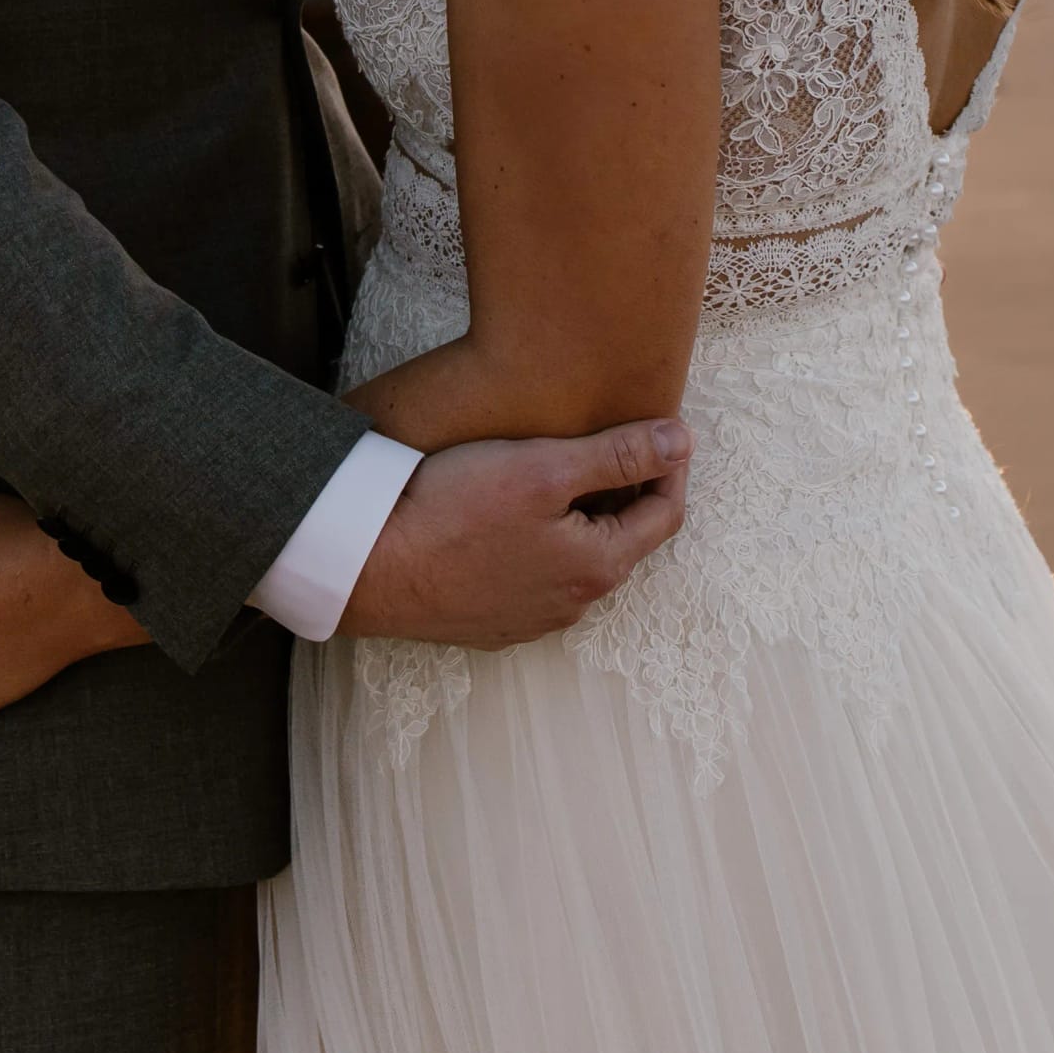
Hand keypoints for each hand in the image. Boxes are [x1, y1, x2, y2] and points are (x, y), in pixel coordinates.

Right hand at [338, 418, 689, 648]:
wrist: (370, 565)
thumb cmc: (454, 510)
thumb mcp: (544, 467)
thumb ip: (618, 455)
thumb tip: (683, 442)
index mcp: (597, 566)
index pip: (664, 514)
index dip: (669, 466)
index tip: (660, 429)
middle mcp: (573, 604)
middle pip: (621, 539)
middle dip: (623, 491)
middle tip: (606, 442)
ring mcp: (531, 620)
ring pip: (576, 561)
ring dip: (578, 520)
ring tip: (554, 474)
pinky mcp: (492, 623)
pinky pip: (535, 580)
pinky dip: (539, 546)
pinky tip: (508, 516)